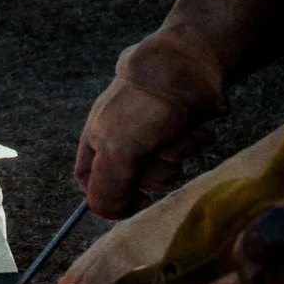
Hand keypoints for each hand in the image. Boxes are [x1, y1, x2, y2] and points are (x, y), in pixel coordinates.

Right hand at [75, 29, 227, 218]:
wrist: (188, 68)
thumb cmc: (145, 108)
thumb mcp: (117, 153)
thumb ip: (107, 192)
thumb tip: (109, 216)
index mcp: (96, 139)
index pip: (88, 180)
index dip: (108, 196)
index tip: (134, 202)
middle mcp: (121, 136)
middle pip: (133, 180)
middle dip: (152, 172)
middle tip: (158, 154)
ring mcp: (151, 130)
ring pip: (163, 167)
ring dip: (176, 155)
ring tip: (180, 132)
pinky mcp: (179, 125)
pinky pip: (186, 150)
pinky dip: (193, 142)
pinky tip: (195, 127)